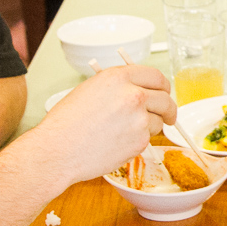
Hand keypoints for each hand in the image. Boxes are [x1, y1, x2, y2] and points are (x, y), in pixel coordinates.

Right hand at [34, 65, 174, 181]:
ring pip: (159, 121)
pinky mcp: (140, 141)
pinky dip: (138, 142)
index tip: (164, 93)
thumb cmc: (66, 123)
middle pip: (165, 98)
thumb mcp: (91, 89)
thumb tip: (138, 89)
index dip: (162, 86)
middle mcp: (133, 95)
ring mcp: (139, 118)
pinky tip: (117, 143)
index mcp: (119, 77)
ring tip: (123, 132)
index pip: (155, 76)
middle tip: (168, 115)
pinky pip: (148, 139)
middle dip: (168, 108)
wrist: (58, 150)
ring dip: (150, 126)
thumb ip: (118, 86)